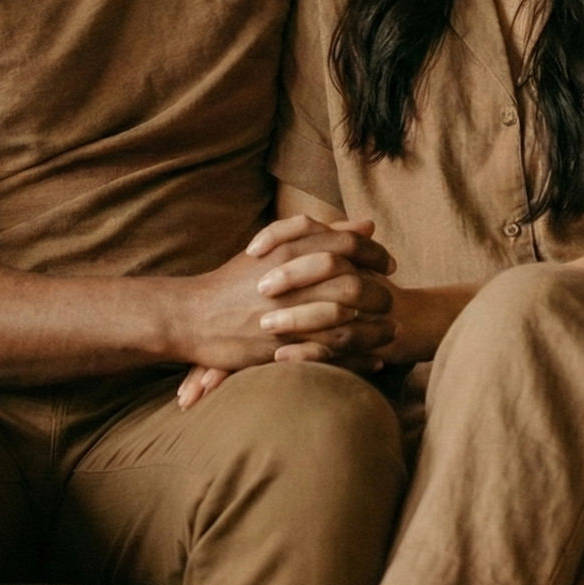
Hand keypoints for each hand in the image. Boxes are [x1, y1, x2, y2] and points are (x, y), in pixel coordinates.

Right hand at [175, 215, 397, 380]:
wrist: (191, 315)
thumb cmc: (234, 281)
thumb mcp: (274, 248)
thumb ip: (322, 235)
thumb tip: (367, 225)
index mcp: (288, 248)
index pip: (347, 245)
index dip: (375, 254)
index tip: (389, 264)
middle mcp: (289, 278)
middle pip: (353, 283)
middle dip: (380, 293)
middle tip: (392, 300)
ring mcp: (286, 313)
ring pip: (347, 321)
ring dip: (375, 328)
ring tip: (391, 332)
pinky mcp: (281, 345)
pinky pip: (331, 353)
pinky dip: (358, 357)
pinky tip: (374, 358)